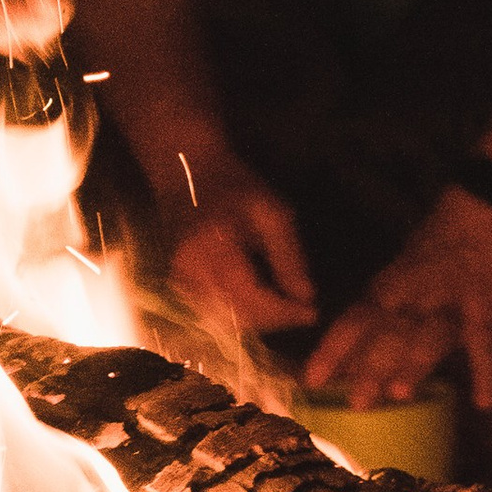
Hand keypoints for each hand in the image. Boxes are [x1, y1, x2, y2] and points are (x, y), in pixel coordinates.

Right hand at [168, 155, 317, 337]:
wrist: (186, 171)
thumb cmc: (234, 185)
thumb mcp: (272, 212)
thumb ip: (289, 257)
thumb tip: (306, 298)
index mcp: (216, 251)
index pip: (254, 300)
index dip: (285, 313)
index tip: (313, 312)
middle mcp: (192, 273)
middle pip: (237, 318)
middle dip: (274, 321)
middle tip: (303, 311)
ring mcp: (181, 280)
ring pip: (222, 321)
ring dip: (256, 321)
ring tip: (284, 308)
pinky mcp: (178, 283)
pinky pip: (210, 312)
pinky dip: (238, 314)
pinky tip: (258, 302)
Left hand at [303, 184, 491, 409]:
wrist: (485, 211)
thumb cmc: (436, 252)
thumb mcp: (399, 278)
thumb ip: (376, 319)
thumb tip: (346, 364)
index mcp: (390, 288)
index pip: (355, 319)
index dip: (333, 349)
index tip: (312, 381)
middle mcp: (415, 294)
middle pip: (389, 330)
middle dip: (371, 364)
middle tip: (357, 401)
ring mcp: (453, 300)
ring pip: (430, 332)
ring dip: (414, 361)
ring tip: (400, 393)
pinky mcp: (491, 306)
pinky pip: (489, 340)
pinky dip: (489, 370)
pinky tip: (486, 401)